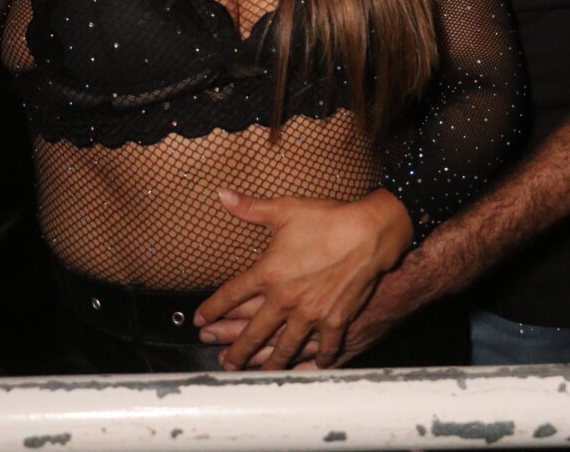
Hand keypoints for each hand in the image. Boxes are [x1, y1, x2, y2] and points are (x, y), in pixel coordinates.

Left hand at [194, 187, 411, 369]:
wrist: (369, 232)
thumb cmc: (328, 219)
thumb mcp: (285, 209)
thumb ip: (250, 207)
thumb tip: (222, 194)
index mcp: (269, 272)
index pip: (231, 295)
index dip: (212, 308)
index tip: (200, 320)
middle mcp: (285, 299)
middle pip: (253, 332)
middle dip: (235, 350)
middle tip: (224, 361)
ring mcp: (310, 314)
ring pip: (283, 348)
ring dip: (267, 364)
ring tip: (256, 374)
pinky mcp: (334, 321)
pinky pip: (323, 350)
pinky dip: (316, 363)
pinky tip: (309, 368)